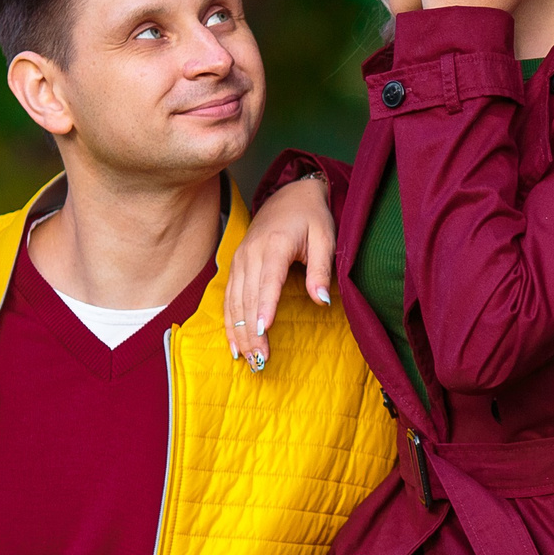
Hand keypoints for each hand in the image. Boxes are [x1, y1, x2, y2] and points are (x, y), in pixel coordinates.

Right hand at [226, 173, 335, 370]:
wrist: (290, 194)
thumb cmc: (311, 216)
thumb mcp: (325, 238)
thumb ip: (321, 269)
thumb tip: (321, 300)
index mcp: (275, 245)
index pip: (268, 281)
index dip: (264, 306)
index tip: (263, 330)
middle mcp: (252, 253)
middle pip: (248, 297)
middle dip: (252, 331)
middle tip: (260, 360)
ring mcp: (240, 259)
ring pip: (234, 300)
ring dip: (238, 331)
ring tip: (247, 358)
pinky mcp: (235, 264)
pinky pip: (228, 296)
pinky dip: (229, 321)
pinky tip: (234, 342)